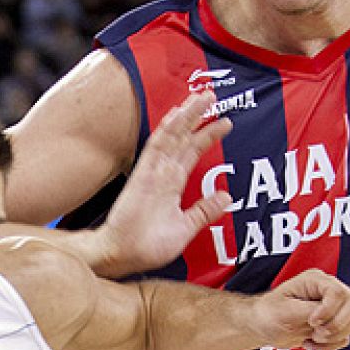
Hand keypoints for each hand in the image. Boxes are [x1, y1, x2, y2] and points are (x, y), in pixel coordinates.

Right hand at [92, 90, 233, 276]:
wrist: (123, 255)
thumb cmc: (148, 246)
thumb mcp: (185, 227)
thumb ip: (204, 211)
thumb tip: (226, 196)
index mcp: (171, 185)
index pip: (192, 152)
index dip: (207, 135)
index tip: (225, 122)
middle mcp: (163, 174)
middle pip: (183, 138)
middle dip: (198, 116)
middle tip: (212, 94)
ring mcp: (152, 173)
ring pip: (172, 136)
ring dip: (186, 116)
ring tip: (201, 96)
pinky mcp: (142, 175)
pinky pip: (157, 147)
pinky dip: (167, 129)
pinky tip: (178, 113)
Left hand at [250, 269, 349, 349]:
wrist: (263, 327)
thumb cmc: (269, 314)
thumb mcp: (285, 312)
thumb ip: (309, 312)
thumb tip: (327, 316)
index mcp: (315, 280)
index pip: (338, 292)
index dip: (329, 311)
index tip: (312, 322)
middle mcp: (328, 291)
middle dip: (336, 325)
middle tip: (315, 333)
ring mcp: (335, 307)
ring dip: (335, 336)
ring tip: (312, 338)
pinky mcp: (335, 323)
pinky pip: (346, 337)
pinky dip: (330, 345)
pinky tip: (311, 343)